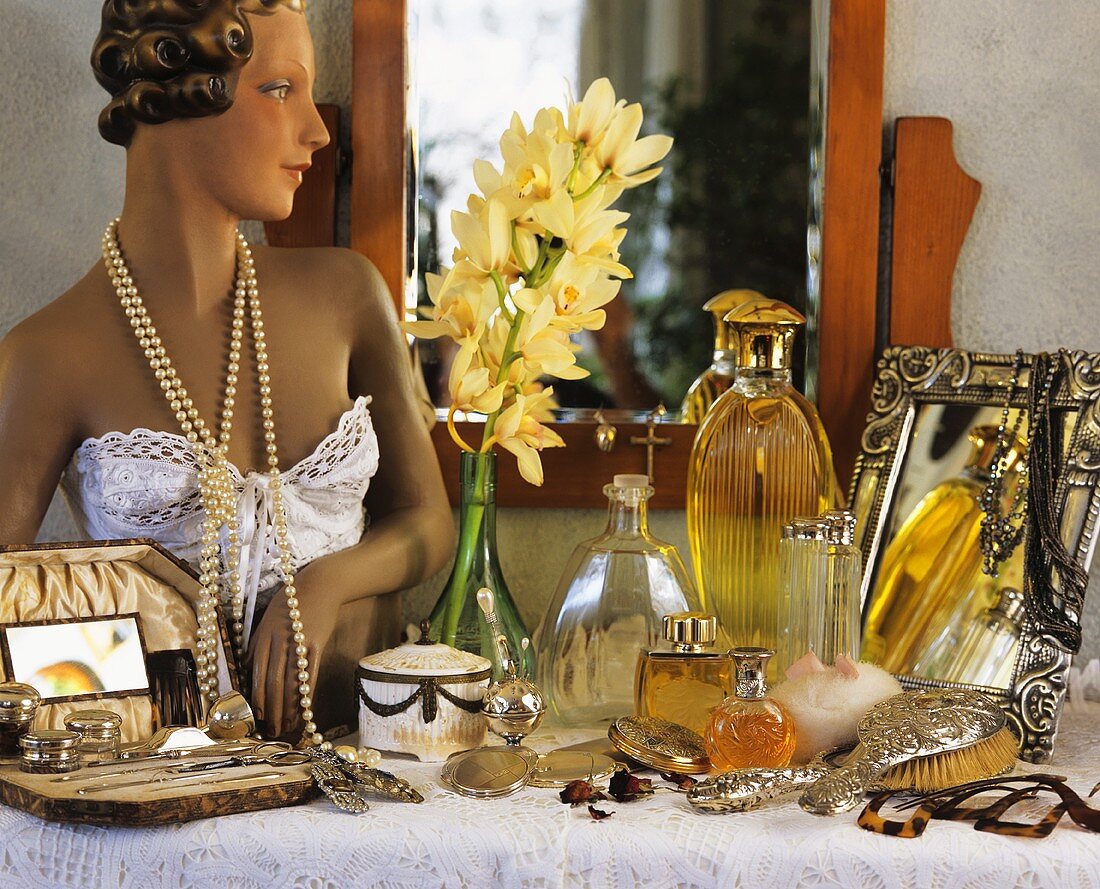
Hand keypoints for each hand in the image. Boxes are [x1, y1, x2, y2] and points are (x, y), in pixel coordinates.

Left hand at [248, 564, 337, 738]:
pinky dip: (305, 692)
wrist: (319, 584)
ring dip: (287, 706)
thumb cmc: (293, 604)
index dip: (256, 698)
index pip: (256, 673)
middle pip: (271, 681)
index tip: (256, 717)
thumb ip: (260, 645)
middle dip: (270, 709)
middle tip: (272, 730)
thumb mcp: (269, 621)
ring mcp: (297, 641)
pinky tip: (305, 706)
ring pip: (289, 680)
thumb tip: (251, 672)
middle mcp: (277, 640)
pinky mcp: (316, 642)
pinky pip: (309, 672)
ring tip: (287, 725)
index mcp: (262, 636)